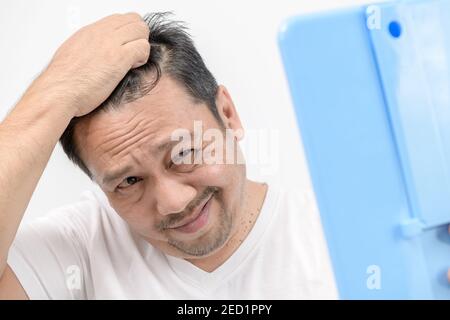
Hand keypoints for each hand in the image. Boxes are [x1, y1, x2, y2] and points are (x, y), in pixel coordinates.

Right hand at [23, 12, 149, 117]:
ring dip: (142, 47)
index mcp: (91, 31)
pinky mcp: (119, 58)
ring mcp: (111, 43)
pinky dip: (143, 57)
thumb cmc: (65, 81)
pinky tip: (132, 68)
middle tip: (134, 54)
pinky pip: (143, 47)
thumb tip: (100, 54)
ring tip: (132, 63)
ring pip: (141, 30)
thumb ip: (90, 48)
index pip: (120, 18)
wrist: (59, 91)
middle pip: (134, 20)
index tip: (127, 46)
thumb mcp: (75, 54)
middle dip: (139, 37)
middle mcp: (101, 33)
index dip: (129, 31)